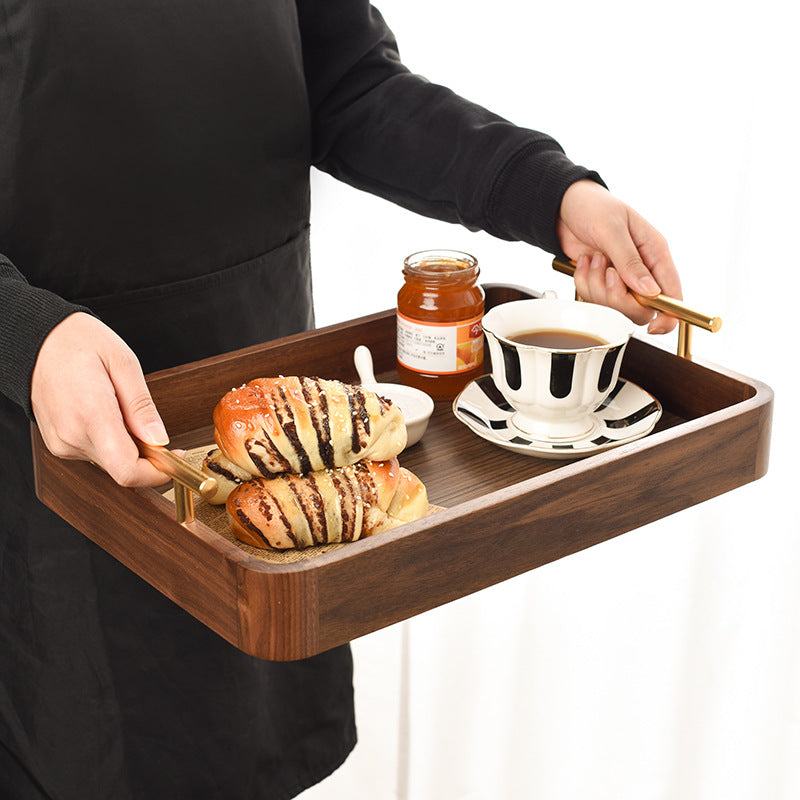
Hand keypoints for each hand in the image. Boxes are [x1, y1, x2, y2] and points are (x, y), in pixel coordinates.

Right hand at [31, 312, 171, 486]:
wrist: (37, 341)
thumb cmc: (79, 343)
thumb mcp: (123, 363)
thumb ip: (142, 406)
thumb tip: (160, 440)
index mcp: (92, 415)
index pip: (128, 470)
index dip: (158, 472)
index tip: (174, 457)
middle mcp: (72, 436)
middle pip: (122, 468)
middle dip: (147, 456)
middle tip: (153, 428)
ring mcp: (62, 443)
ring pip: (110, 462)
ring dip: (128, 447)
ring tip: (122, 410)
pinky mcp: (59, 444)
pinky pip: (95, 453)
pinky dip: (111, 442)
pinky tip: (108, 415)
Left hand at [556, 180, 681, 333]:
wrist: (563, 206)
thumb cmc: (594, 207)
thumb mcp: (612, 229)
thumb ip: (630, 262)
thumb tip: (650, 292)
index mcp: (656, 253)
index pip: (673, 294)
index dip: (669, 316)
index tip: (655, 328)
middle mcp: (642, 270)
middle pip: (641, 308)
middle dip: (618, 297)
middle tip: (606, 274)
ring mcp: (620, 278)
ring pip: (615, 307)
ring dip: (597, 286)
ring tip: (593, 258)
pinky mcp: (600, 283)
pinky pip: (594, 299)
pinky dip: (584, 283)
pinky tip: (584, 262)